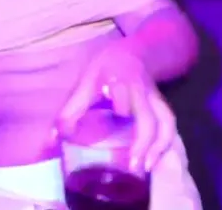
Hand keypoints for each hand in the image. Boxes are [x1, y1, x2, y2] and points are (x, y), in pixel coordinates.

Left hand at [57, 42, 175, 173]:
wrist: (132, 54)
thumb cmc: (103, 70)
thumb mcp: (84, 83)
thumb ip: (70, 111)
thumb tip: (53, 139)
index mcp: (117, 80)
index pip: (119, 92)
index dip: (118, 106)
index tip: (112, 122)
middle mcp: (139, 90)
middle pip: (149, 116)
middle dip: (143, 140)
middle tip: (133, 164)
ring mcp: (154, 98)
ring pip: (165, 121)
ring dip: (159, 145)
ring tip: (148, 167)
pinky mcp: (162, 105)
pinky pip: (169, 124)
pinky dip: (165, 143)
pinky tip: (155, 159)